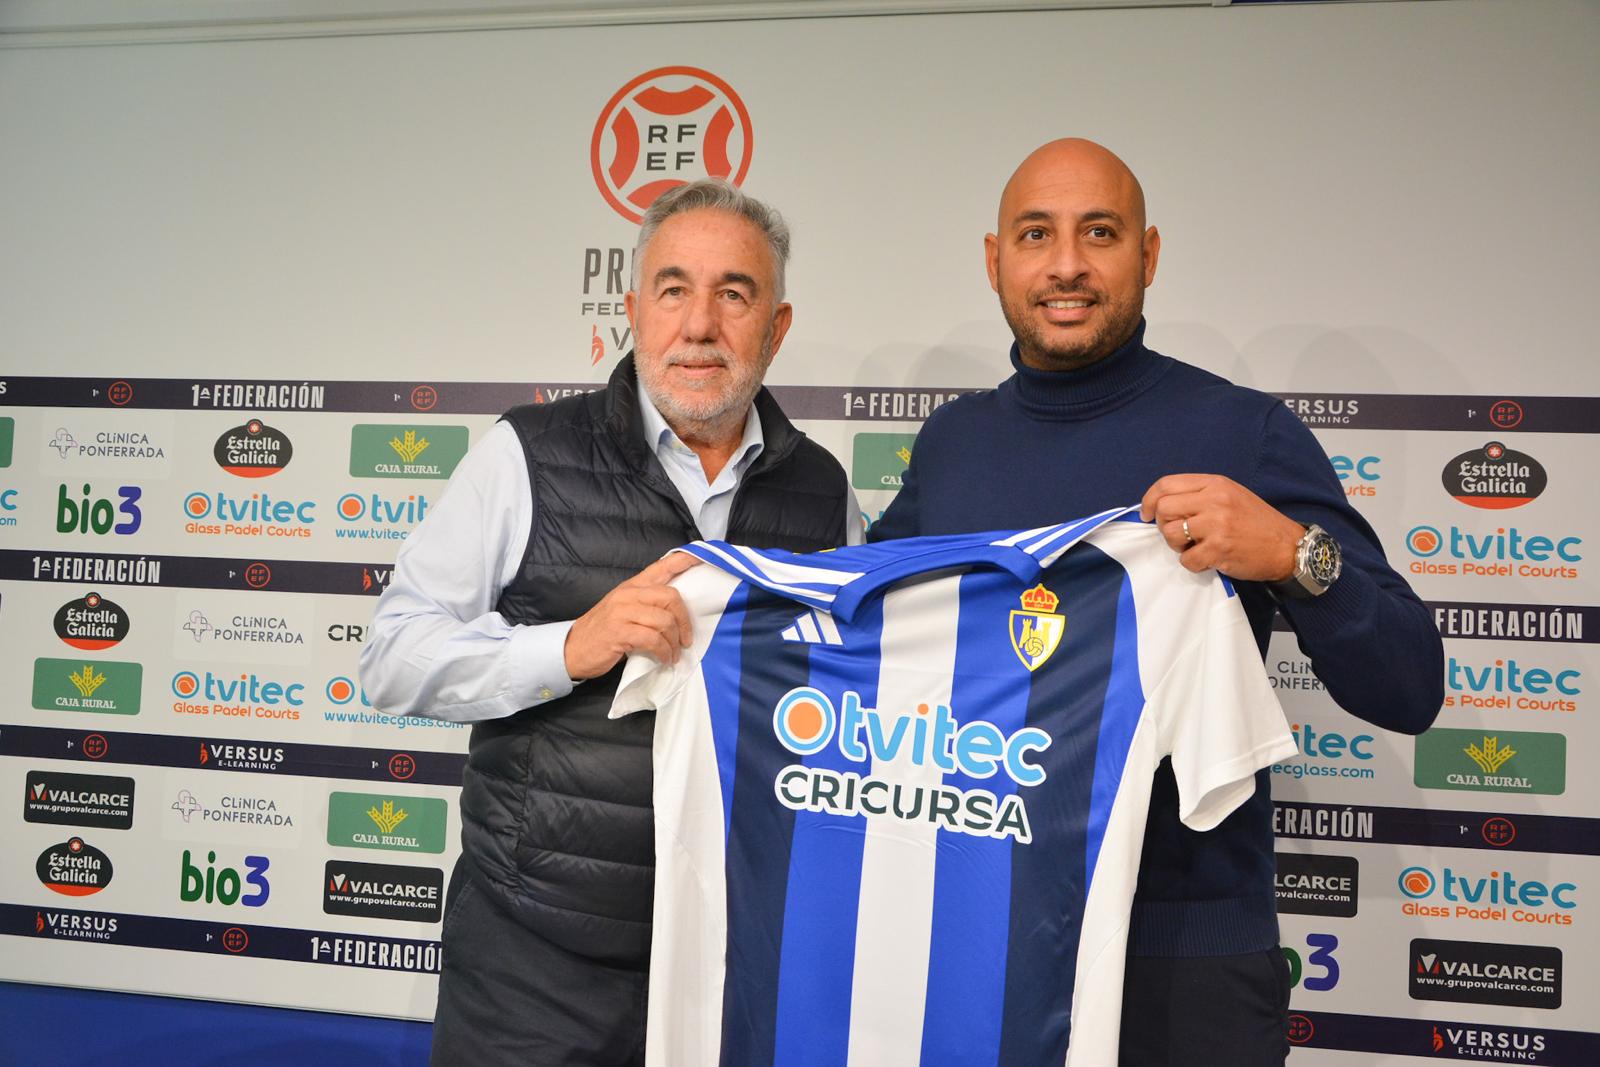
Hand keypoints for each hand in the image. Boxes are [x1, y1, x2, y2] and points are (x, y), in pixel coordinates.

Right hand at [563, 553, 699, 679]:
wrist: (572, 649)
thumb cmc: (602, 631)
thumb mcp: (623, 609)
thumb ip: (646, 603)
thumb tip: (677, 610)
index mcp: (632, 586)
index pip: (661, 567)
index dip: (683, 561)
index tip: (701, 557)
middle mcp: (628, 594)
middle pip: (670, 596)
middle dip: (684, 620)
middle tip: (686, 639)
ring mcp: (623, 612)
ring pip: (664, 620)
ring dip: (674, 641)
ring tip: (673, 654)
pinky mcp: (620, 632)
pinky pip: (653, 639)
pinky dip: (663, 651)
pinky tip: (664, 659)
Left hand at [1139, 474, 1303, 580]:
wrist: (1287, 546)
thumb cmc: (1257, 522)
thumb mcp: (1231, 495)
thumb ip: (1200, 495)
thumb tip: (1163, 504)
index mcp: (1215, 484)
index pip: (1166, 484)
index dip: (1150, 500)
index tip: (1147, 513)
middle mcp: (1214, 500)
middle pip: (1163, 509)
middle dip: (1163, 525)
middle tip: (1178, 534)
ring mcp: (1217, 525)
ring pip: (1169, 534)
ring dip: (1176, 546)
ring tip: (1194, 547)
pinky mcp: (1219, 549)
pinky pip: (1186, 559)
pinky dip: (1192, 563)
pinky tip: (1207, 559)